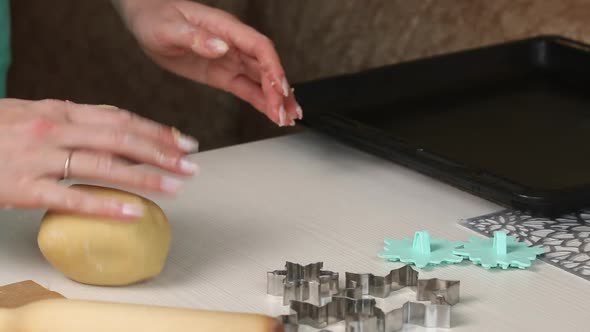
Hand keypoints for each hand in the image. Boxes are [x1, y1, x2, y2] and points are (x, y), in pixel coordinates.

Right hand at [0, 98, 198, 219]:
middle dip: (161, 151)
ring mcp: (37, 158)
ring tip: (176, 185)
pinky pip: (71, 198)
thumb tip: (114, 123)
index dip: (155, 130)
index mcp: (58, 111)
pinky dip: (106, 205)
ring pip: (103, 166)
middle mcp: (52, 129)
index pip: (118, 118)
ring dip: (145, 176)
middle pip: (119, 138)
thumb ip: (73, 119)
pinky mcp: (23, 188)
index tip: (182, 141)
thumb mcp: (33, 114)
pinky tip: (133, 212)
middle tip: (191, 163)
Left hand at [113, 0, 301, 126]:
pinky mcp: (222, 74)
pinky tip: (271, 113)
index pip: (259, 48)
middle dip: (279, 90)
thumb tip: (221, 47)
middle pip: (266, 66)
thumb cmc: (156, 16)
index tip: (279, 88)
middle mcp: (233, 43)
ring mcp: (230, 59)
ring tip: (287, 118)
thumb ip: (196, 37)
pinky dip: (260, 101)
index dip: (273, 68)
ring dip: (276, 98)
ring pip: (261, 79)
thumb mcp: (170, 27)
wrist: (144, 20)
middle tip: (285, 113)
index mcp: (226, 28)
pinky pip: (246, 88)